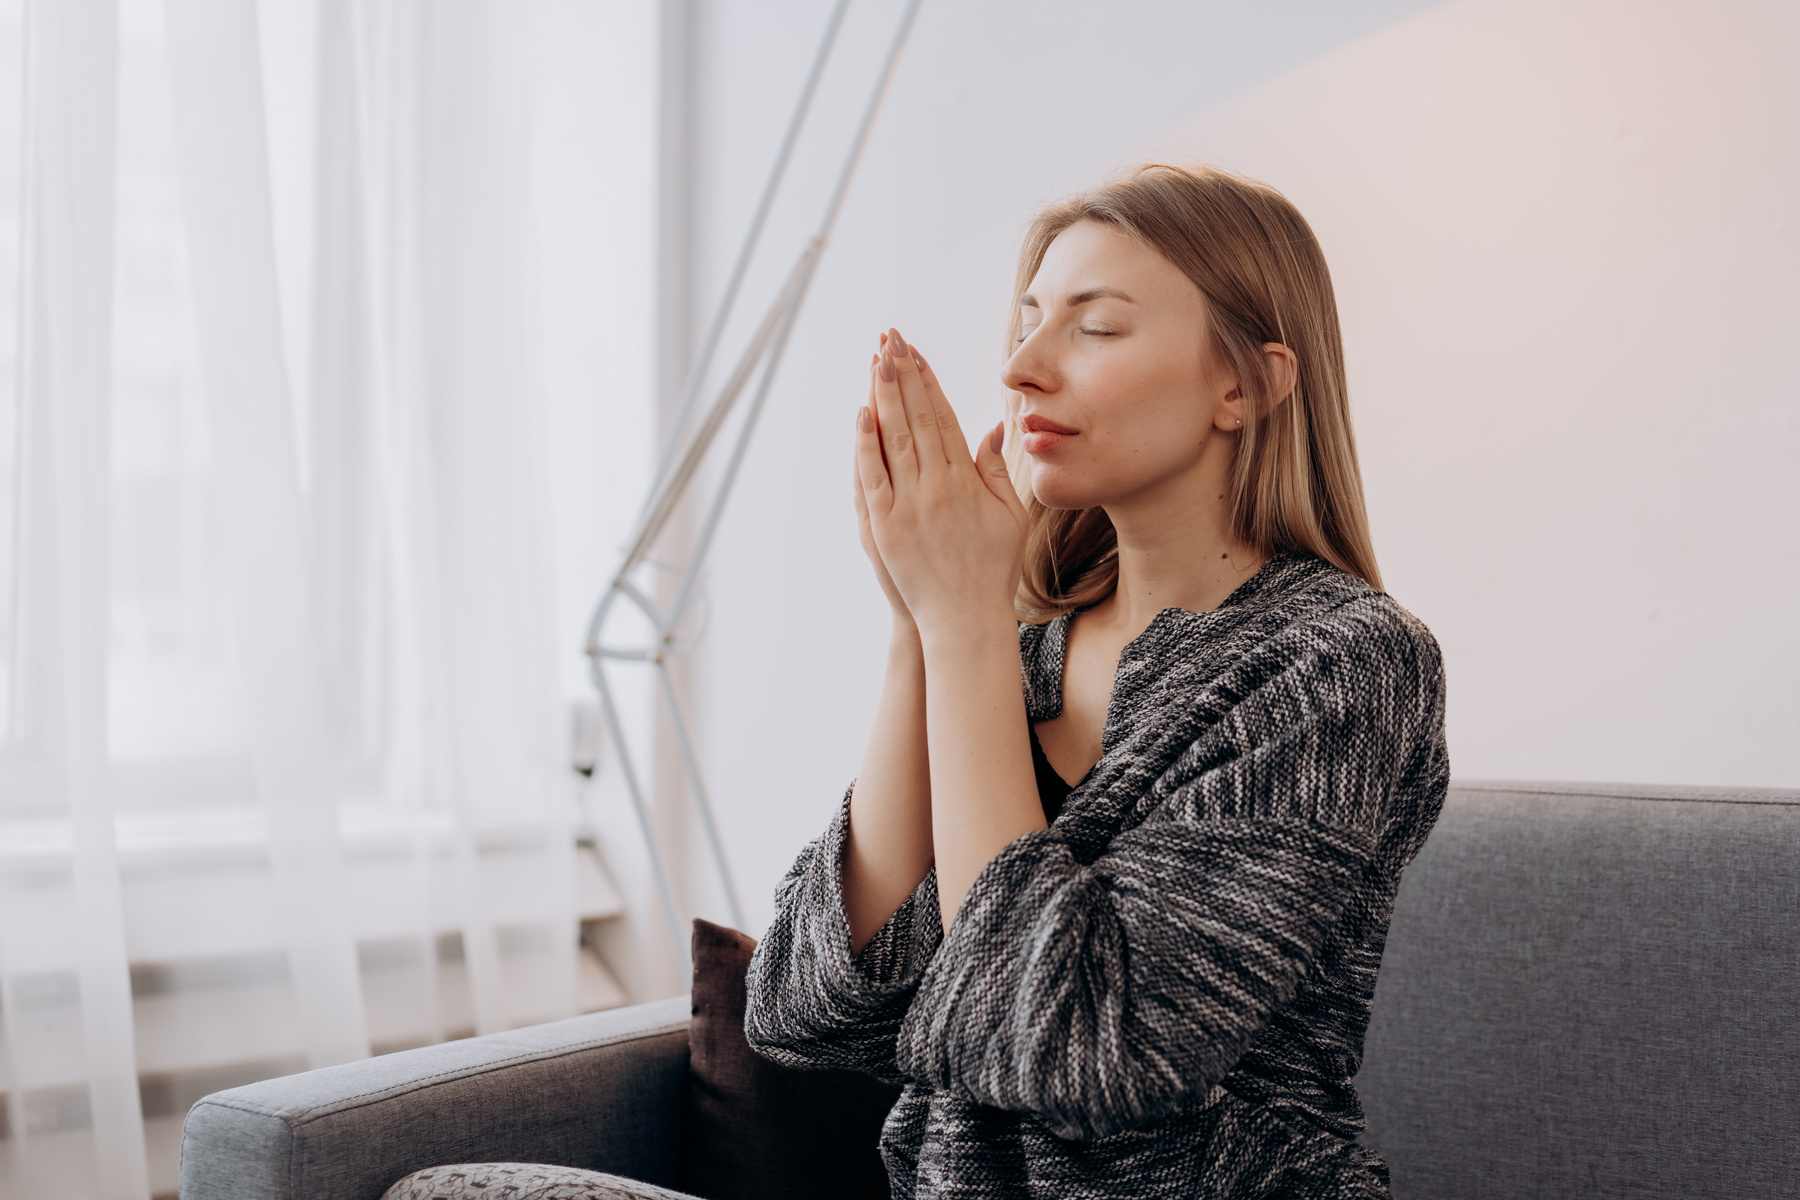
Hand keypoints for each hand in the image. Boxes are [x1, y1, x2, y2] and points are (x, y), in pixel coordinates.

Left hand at [855, 328, 1028, 637]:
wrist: (965, 618)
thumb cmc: (991, 569)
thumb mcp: (1009, 516)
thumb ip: (997, 469)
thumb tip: (992, 427)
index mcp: (967, 480)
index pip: (943, 418)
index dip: (929, 382)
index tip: (918, 353)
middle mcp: (937, 486)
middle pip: (916, 418)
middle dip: (903, 375)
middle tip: (892, 338)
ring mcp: (908, 505)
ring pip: (893, 438)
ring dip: (883, 396)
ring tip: (876, 360)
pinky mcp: (884, 526)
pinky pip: (872, 476)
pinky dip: (865, 444)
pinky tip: (862, 413)